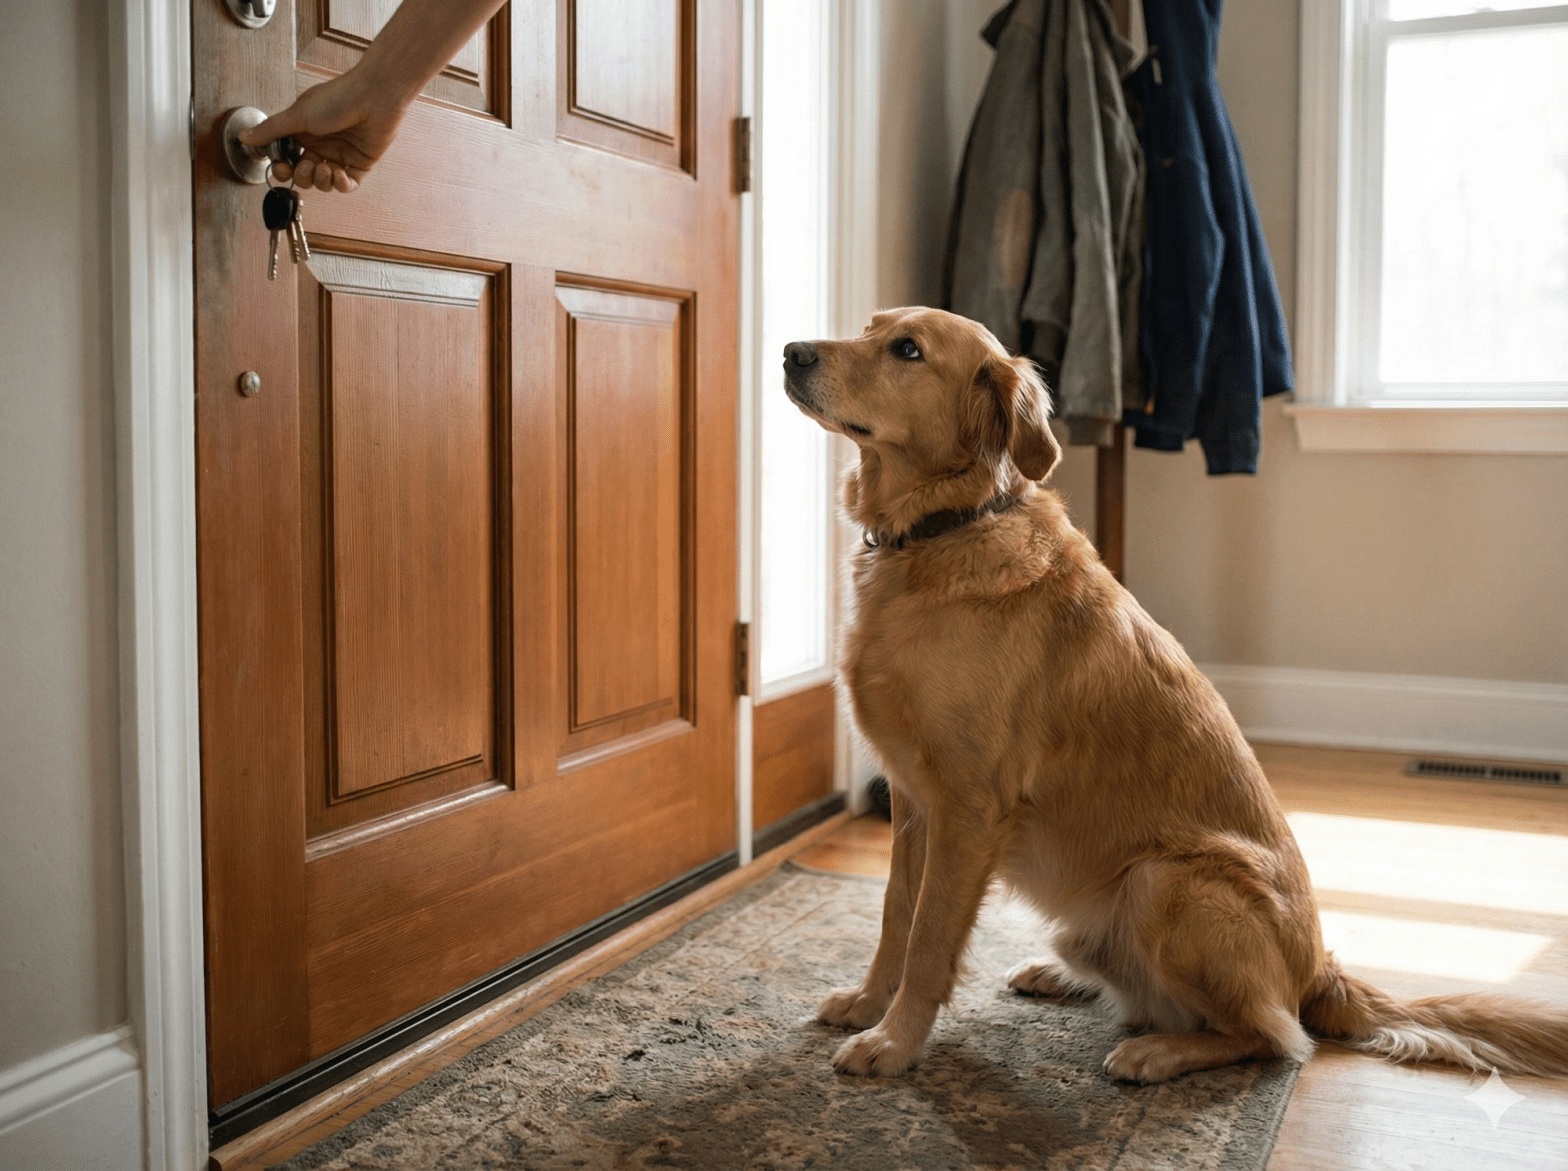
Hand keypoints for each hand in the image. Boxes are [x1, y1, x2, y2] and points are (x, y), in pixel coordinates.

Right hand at [237, 66, 410, 192]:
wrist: (375, 97)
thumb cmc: (338, 99)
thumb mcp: (298, 115)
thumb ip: (271, 130)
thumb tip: (244, 137)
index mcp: (304, 131)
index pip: (287, 158)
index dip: (283, 168)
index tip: (281, 168)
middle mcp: (322, 144)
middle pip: (304, 174)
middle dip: (302, 176)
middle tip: (306, 167)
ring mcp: (341, 154)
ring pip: (324, 182)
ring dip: (321, 180)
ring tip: (324, 168)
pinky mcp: (361, 163)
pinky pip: (347, 185)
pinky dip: (341, 184)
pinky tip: (339, 174)